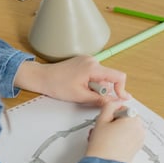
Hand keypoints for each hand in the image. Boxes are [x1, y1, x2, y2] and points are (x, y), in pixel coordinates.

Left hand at [15, 56, 131, 104]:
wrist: (42, 77)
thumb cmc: (57, 85)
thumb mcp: (80, 96)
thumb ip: (100, 100)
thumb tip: (113, 102)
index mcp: (93, 68)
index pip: (118, 76)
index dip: (121, 89)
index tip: (120, 98)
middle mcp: (93, 61)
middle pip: (110, 77)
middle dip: (104, 89)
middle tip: (90, 95)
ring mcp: (88, 60)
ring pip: (102, 76)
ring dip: (97, 86)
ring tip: (82, 89)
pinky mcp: (84, 62)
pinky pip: (96, 73)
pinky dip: (92, 81)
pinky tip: (80, 84)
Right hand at [86, 102, 144, 162]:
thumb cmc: (102, 146)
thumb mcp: (102, 119)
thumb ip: (109, 106)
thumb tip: (115, 102)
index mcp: (134, 120)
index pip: (123, 109)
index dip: (112, 114)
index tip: (106, 121)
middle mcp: (140, 129)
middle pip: (125, 119)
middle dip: (113, 123)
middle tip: (103, 130)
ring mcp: (139, 139)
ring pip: (126, 129)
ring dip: (115, 131)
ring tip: (104, 138)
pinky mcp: (137, 148)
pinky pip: (129, 138)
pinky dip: (120, 139)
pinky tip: (109, 144)